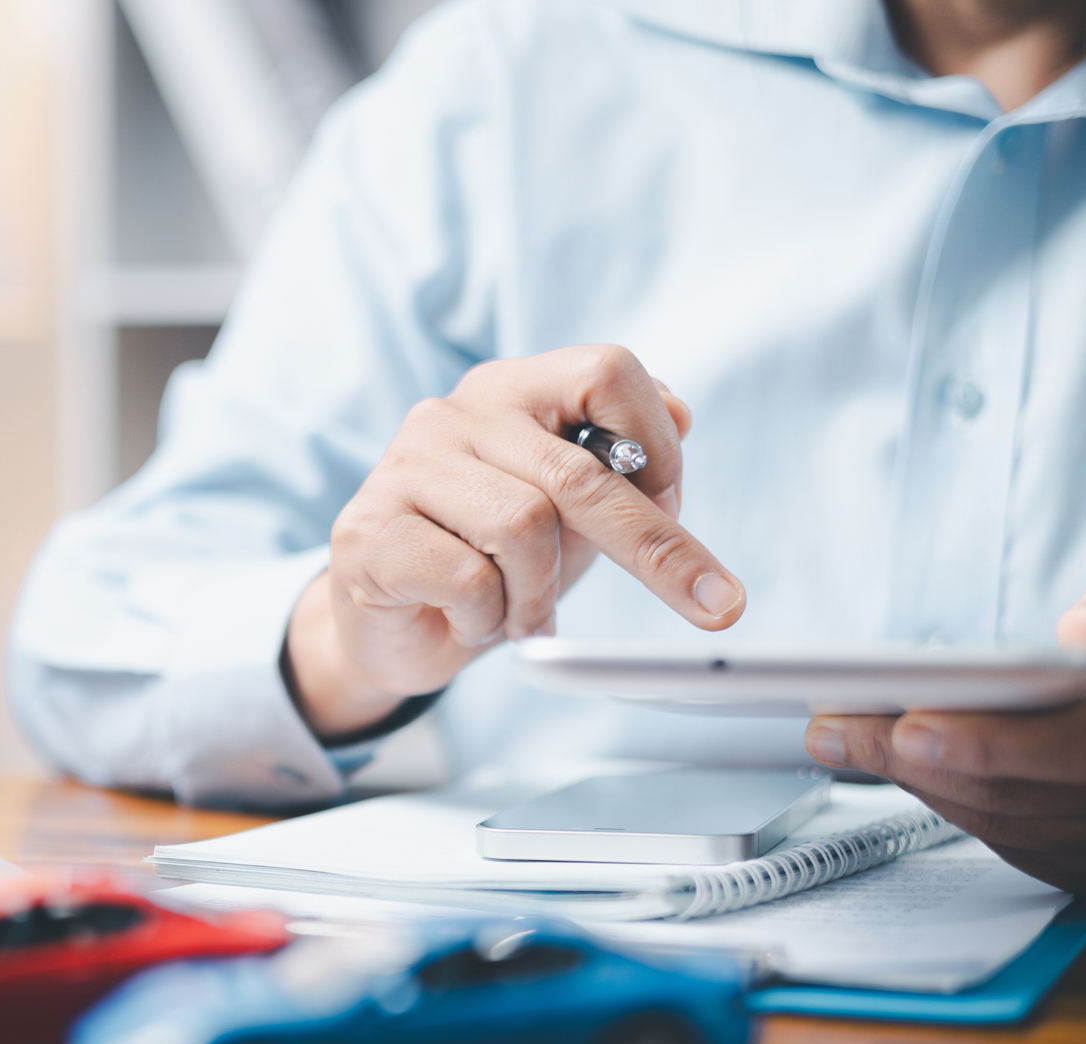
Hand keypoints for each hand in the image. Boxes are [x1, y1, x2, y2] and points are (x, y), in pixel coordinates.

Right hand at [286, 345, 744, 737]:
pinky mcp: (369, 532)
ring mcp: (406, 468)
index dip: (657, 441)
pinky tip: (468, 620)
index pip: (606, 371)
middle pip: (578, 472)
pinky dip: (488, 619)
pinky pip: (470, 580)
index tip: (675, 505)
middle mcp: (456, 413)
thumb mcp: (572, 517)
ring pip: (525, 530)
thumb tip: (680, 416)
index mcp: (514, 391)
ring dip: (540, 595)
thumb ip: (621, 470)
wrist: (391, 629)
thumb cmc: (490, 562)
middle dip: (653, 547)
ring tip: (521, 615)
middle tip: (715, 606)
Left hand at [805, 556, 1085, 900]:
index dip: (992, 744)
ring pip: (1014, 828)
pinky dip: (955, 806)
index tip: (908, 723)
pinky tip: (906, 768)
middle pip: (1032, 796)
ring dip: (923, 786)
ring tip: (850, 740)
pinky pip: (1018, 847)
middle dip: (922, 762)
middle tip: (837, 727)